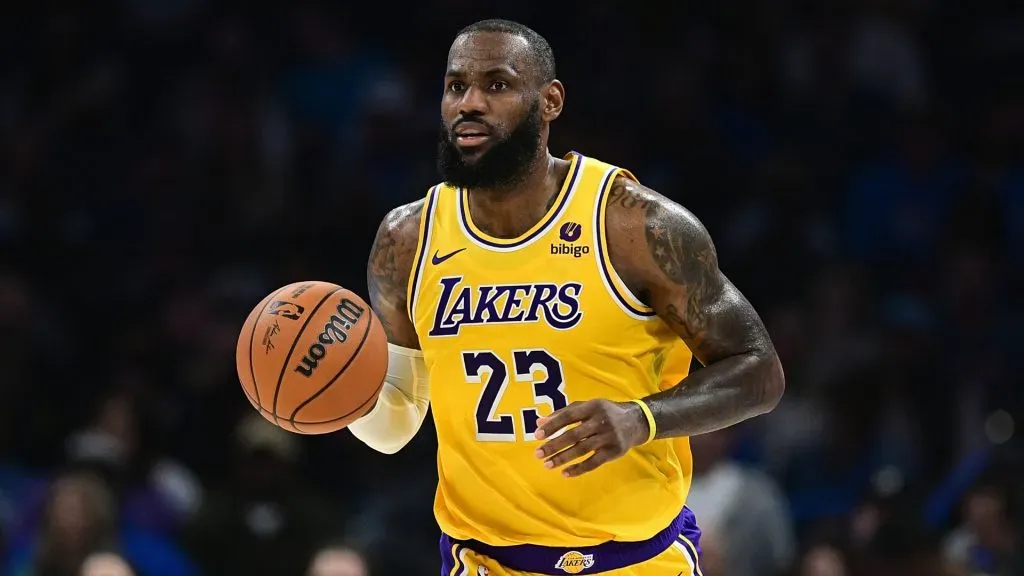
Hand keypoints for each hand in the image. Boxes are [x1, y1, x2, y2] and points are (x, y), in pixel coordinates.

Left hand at [534, 399, 649, 476]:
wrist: (636, 422)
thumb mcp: (587, 406)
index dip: (553, 425)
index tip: (537, 435)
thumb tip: (539, 422)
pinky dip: (579, 469)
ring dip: (563, 458)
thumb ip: (564, 413)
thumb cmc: (605, 413)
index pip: (569, 416)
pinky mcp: (614, 451)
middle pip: (574, 435)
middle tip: (538, 454)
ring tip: (547, 464)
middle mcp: (601, 421)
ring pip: (582, 450)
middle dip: (554, 445)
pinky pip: (594, 462)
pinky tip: (565, 473)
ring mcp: (608, 437)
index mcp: (593, 407)